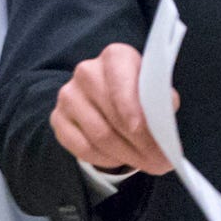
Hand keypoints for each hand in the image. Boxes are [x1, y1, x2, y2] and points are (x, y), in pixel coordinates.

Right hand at [50, 42, 177, 175]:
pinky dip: (105, 159)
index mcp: (115, 57)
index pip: (119, 80)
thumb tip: (162, 125)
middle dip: (139, 142)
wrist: (110, 100)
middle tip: (159, 161)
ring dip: (126, 154)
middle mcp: (87, 72)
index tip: (139, 129)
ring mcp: (69, 95)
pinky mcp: (58, 119)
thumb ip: (161, 103)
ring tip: (145, 163)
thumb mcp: (155, 92)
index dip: (129, 106)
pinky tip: (119, 159)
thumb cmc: (138, 94)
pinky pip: (82, 147)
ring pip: (98, 135)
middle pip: (111, 114)